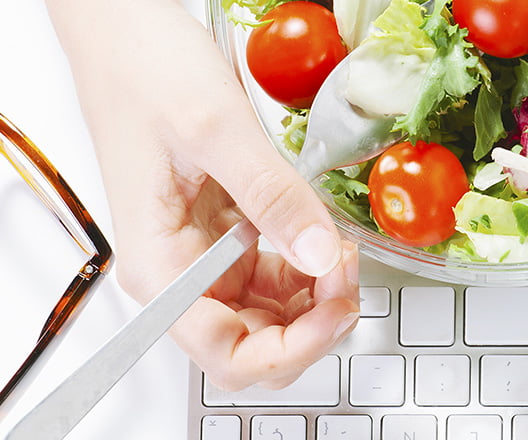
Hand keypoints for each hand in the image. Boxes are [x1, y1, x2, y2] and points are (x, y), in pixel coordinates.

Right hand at [46, 0, 359, 389]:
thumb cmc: (143, 73)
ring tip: (341, 248)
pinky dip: (309, 265)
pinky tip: (325, 235)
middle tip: (348, 272)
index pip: (227, 356)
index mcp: (161, 268)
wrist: (126, 34)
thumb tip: (320, 255)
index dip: (292, 349)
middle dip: (313, 322)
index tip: (336, 308)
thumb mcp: (216, 130)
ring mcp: (206, 256)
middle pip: (256, 344)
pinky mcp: (227, 234)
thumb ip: (272, 196)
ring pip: (272, 314)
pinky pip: (276, 274)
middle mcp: (181, 273)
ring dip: (317, 295)